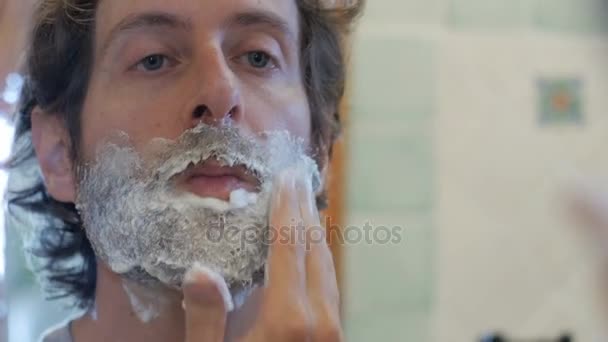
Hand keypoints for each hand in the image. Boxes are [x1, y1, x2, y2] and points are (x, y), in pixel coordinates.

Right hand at [183, 168, 342, 341]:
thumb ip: (206, 317)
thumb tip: (198, 271)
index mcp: (287, 317)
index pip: (289, 247)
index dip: (286, 208)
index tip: (286, 177)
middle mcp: (318, 318)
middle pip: (314, 249)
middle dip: (304, 210)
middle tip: (297, 177)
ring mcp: (332, 329)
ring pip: (326, 266)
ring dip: (314, 230)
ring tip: (304, 202)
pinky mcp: (333, 336)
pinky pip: (329, 284)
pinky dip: (318, 256)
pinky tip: (310, 249)